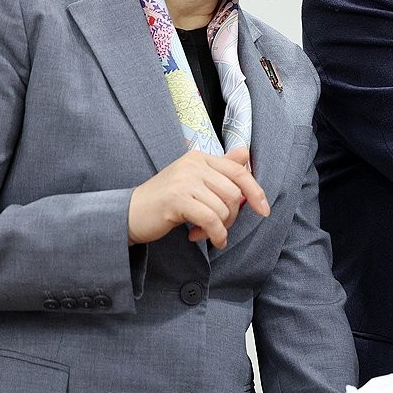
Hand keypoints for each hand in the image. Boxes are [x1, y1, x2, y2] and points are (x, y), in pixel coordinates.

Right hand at [128, 146, 269, 248]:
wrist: (129, 213)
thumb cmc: (165, 200)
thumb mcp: (194, 180)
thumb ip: (220, 168)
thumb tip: (245, 153)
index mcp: (200, 157)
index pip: (239, 171)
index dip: (255, 192)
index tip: (264, 210)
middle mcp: (194, 164)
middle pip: (234, 193)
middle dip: (231, 216)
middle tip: (216, 226)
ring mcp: (185, 180)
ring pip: (223, 208)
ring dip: (219, 227)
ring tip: (203, 232)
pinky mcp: (177, 199)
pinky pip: (211, 219)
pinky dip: (214, 234)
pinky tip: (203, 239)